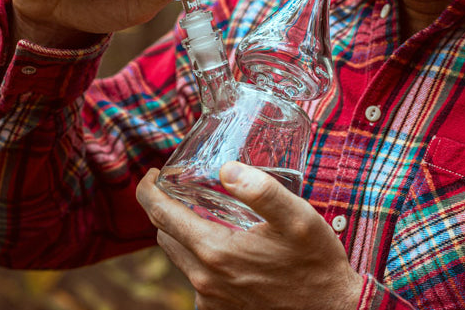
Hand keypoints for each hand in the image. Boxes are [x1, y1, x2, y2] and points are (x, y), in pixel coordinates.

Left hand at [136, 162, 362, 309]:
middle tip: (181, 189)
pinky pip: (197, 278)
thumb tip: (226, 168)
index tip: (152, 175)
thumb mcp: (298, 218)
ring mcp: (210, 299)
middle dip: (166, 210)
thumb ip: (262, 191)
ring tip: (205, 214)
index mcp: (214, 251)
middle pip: (165, 236)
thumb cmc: (316, 262)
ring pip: (180, 258)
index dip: (148, 190)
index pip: (160, 215)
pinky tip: (226, 247)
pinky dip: (201, 259)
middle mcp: (204, 279)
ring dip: (185, 235)